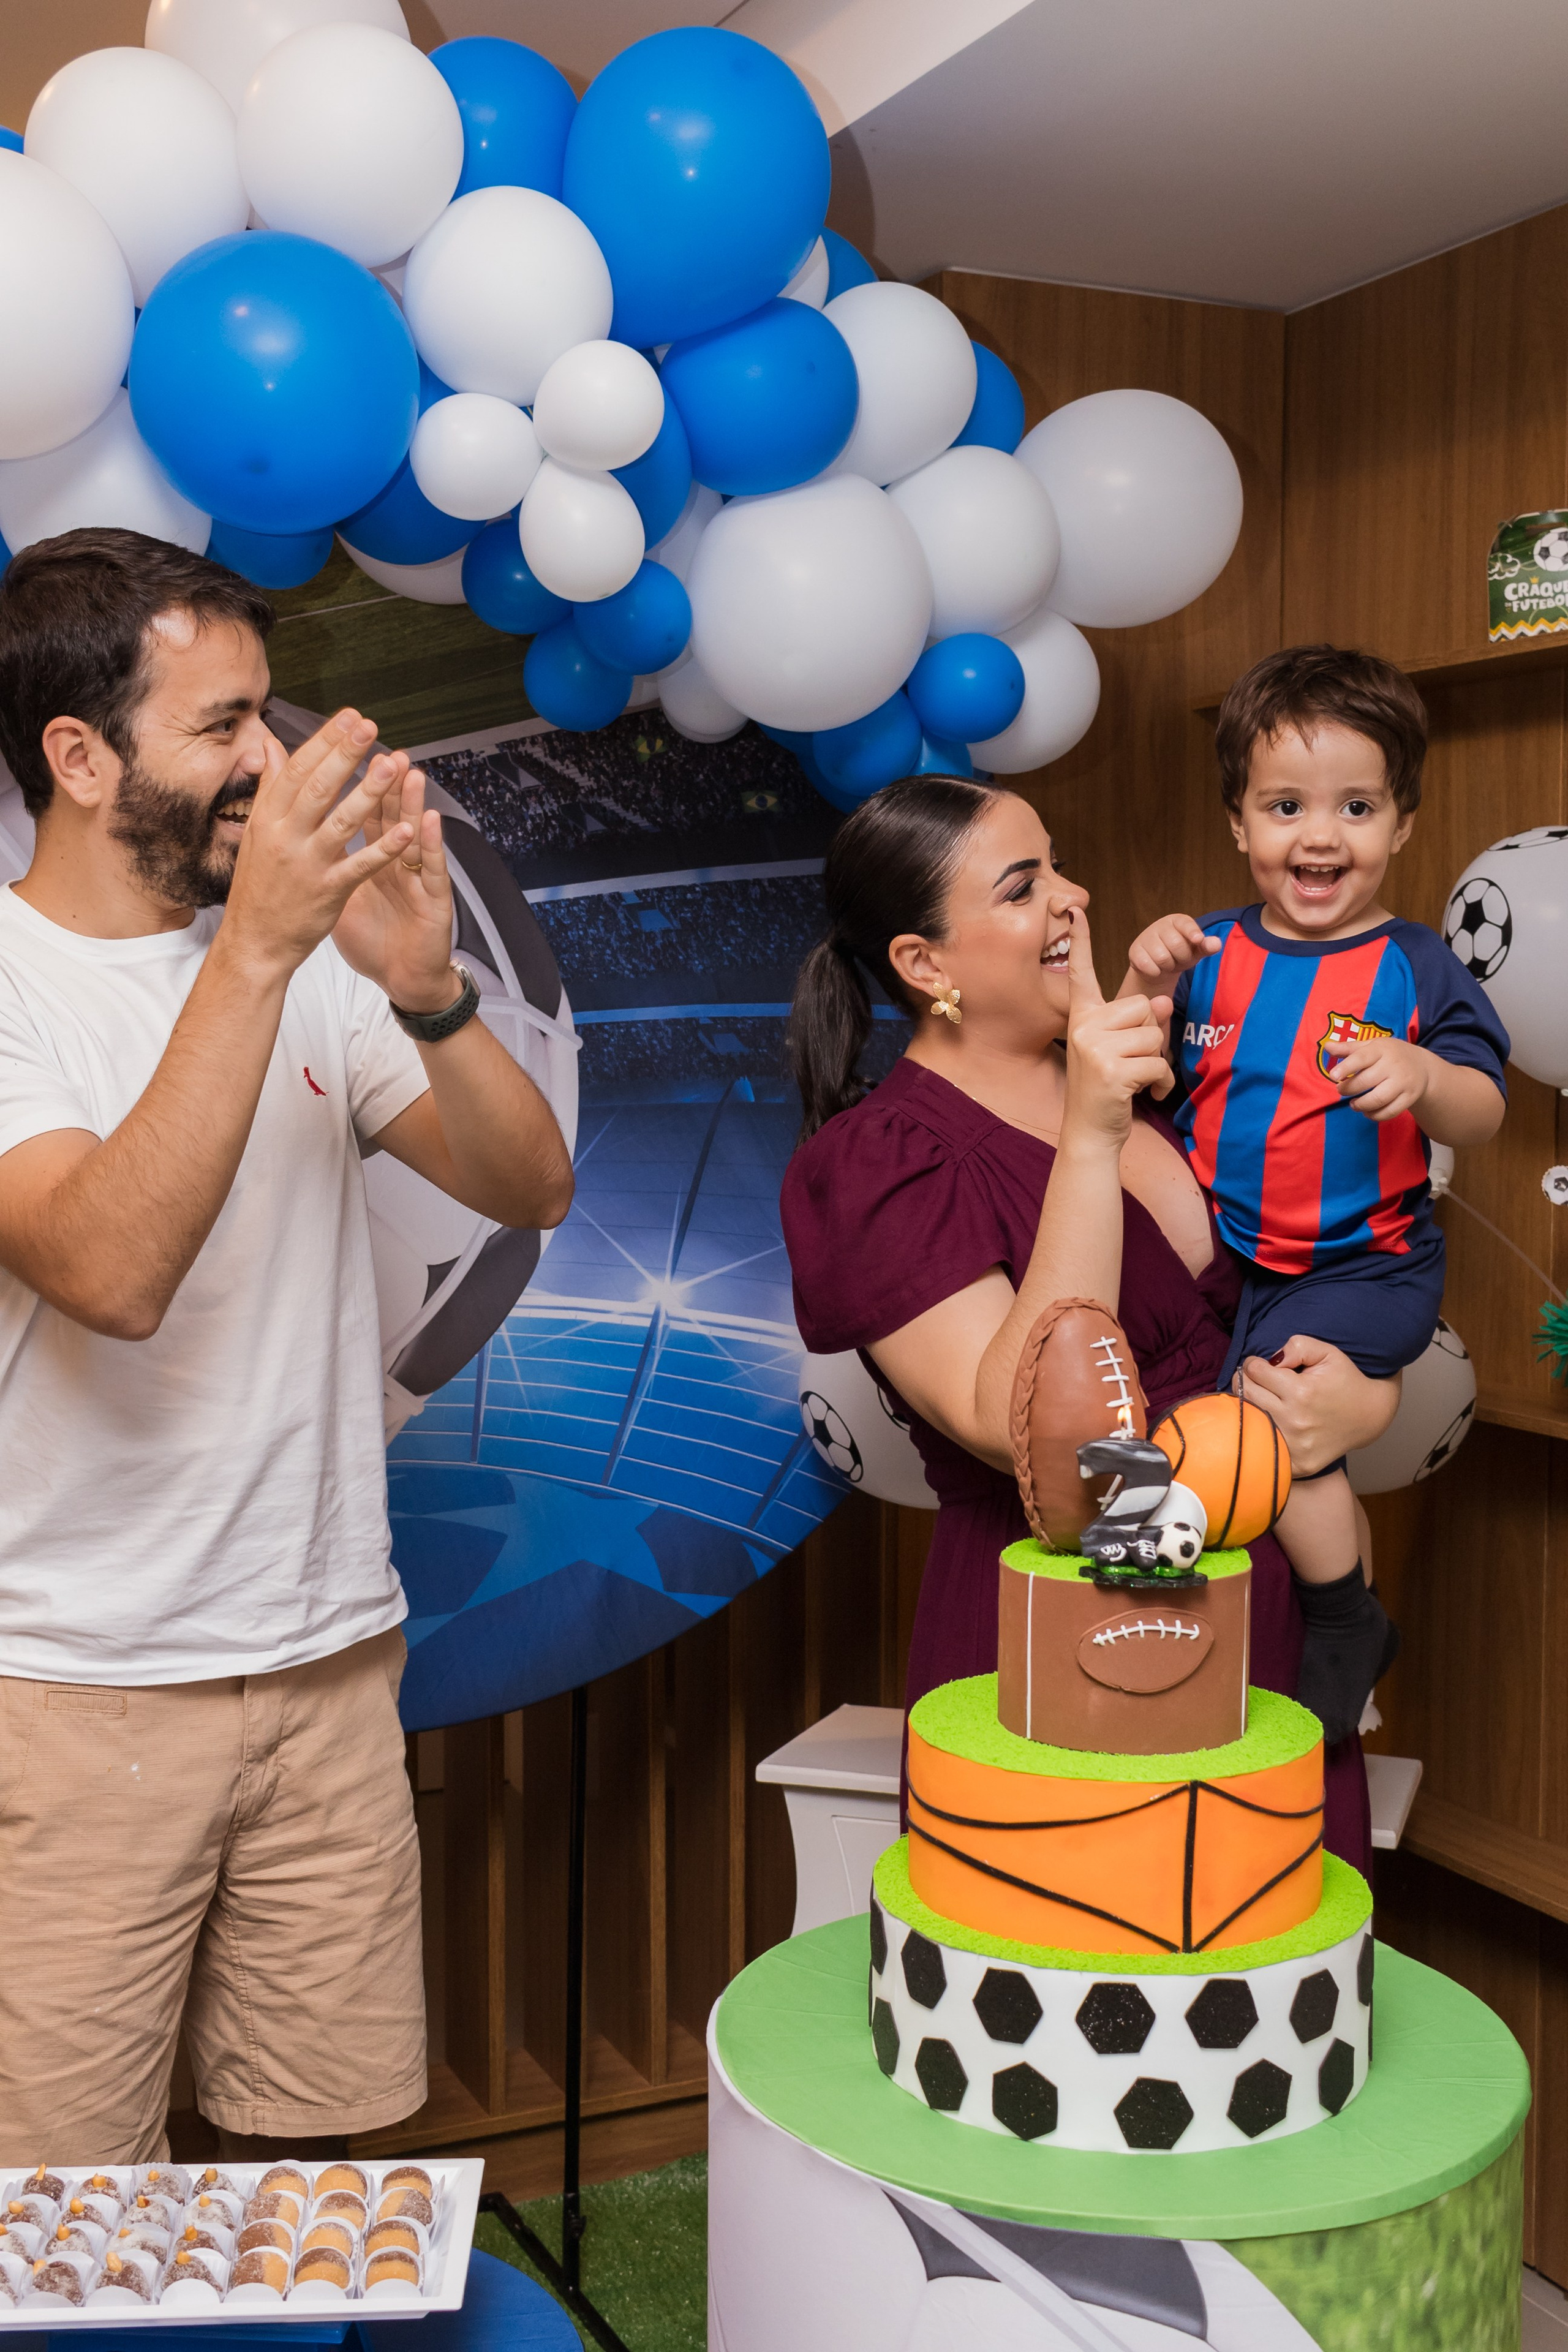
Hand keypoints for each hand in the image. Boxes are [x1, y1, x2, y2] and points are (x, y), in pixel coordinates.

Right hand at [221, 710, 417, 984]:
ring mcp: (306, 865)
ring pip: (340, 822)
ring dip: (369, 792)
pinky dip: (382, 848)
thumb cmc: (258, 886)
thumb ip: (269, 788)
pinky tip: (406, 830)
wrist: (253, 941)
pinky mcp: (327, 892)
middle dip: (344, 754)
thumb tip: (271, 746)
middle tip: (370, 726)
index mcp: (267, 819)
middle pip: (317, 787)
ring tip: (393, 765)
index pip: (296, 770)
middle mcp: (284, 837)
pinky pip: (358, 866)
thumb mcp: (256, 832)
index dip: (324, 741)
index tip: (349, 717)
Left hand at [331, 756, 457, 1012]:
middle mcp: (398, 862)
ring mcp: (417, 879)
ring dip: (409, 800)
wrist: (406, 978)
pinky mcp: (435, 901)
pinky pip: (431, 871)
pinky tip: (428, 820)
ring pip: (413, 833)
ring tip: (407, 767)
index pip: (360, 811)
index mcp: (372, 859)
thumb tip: (296, 836)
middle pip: (389, 813)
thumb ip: (324, 860)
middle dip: (380, 777)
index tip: (335, 749)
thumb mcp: (342, 896)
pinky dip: (428, 845)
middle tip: (375, 740)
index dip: (349, 781)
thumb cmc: (375, 939)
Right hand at [1061, 903, 1174, 1149]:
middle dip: (1149, 1037)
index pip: (1081, 974)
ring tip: (1136, 1081)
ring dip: (1156, 1062)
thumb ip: (1135, 1022)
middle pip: (1141, 1007)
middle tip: (1131, 1063)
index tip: (1073, 910)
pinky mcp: (1112, 1071)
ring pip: (1153, 1036)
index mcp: (1082, 1018)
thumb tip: (1162, 1004)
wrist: (1090, 1133)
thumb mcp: (1119, 1049)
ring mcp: (1095, 1049)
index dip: (1081, 942)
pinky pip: (1157, 1064)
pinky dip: (1160, 1082)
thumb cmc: (1106, 1090)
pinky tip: (1142, 1094)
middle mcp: (1084, 1027)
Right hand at [1117, 913, 1219, 999]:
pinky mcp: (1134, 951)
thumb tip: (1216, 944)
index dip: (1192, 932)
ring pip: (1162, 957)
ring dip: (1168, 966)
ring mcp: (1145, 937)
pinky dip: (1156, 972)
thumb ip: (1206, 947)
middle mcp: (1160, 925)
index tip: (1197, 939)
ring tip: (1168, 963)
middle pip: (1177, 945)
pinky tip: (1156, 968)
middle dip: (1182, 958)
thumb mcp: (1196, 951)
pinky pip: (1148, 966)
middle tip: (1179, 959)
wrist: (1158, 965)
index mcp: (1177, 921)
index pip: (1186, 924)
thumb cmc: (1180, 954)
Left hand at [1235, 1335, 1400, 1475]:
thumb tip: (1270, 1359)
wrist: (1369, 1416)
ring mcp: (1295, 1446)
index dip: (1254, 1363)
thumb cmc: (1345, 1381)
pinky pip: (1265, 1449)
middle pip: (1247, 1395)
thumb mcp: (1327, 1353)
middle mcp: (1295, 1420)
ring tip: (1261, 1398)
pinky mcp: (1298, 1464)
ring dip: (1251, 1407)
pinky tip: (1268, 1424)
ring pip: (1250, 1421)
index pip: (1255, 1371)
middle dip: (1246, 1381)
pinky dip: (1261, 1436)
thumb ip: (1297, 1346)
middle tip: (1255, 1379)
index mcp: (1301, 1391)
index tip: (1260, 1365)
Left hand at [1326, 1035, 1431, 1121]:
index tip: (1333, 1076)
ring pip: (1377, 1100)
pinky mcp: (1409, 1098)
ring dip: (1360, 1105)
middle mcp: (1394, 1065)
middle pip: (1366, 1081)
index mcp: (1382, 1049)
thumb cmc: (1390, 1054)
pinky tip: (1367, 1111)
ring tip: (1353, 1104)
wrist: (1422, 1065)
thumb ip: (1349, 1048)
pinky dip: (1374, 1116)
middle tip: (1341, 1090)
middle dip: (1348, 1089)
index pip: (1362, 1058)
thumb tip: (1327, 1047)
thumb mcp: (1372, 1046)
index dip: (1346, 1067)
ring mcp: (1403, 1083)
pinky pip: (1389, 1112)